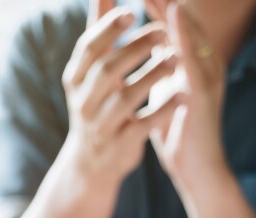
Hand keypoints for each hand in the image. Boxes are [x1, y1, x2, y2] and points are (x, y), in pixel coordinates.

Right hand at [61, 0, 182, 186]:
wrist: (92, 163)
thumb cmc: (96, 106)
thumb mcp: (90, 72)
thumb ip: (98, 33)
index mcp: (74, 80)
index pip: (88, 48)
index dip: (108, 29)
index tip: (132, 12)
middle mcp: (83, 102)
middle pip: (106, 70)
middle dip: (135, 49)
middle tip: (162, 33)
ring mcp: (100, 126)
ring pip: (125, 98)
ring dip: (152, 76)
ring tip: (176, 59)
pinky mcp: (119, 145)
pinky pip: (142, 125)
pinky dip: (162, 110)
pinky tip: (181, 95)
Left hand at [144, 0, 229, 193]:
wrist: (194, 168)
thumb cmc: (178, 130)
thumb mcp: (164, 88)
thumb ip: (162, 64)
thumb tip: (151, 40)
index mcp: (192, 62)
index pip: (174, 23)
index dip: (157, 2)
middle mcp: (204, 63)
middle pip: (186, 19)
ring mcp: (207, 77)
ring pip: (193, 32)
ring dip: (176, 6)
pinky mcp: (205, 93)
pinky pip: (194, 58)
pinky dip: (184, 37)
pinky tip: (173, 18)